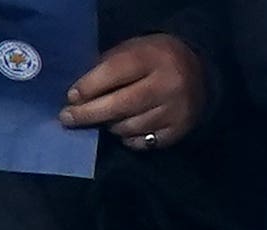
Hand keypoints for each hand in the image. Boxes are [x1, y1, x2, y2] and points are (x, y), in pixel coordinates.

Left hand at [60, 34, 204, 149]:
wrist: (199, 72)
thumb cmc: (152, 61)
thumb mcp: (132, 50)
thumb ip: (105, 67)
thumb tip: (74, 95)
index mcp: (154, 57)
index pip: (115, 72)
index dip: (89, 86)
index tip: (70, 97)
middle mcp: (168, 83)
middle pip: (119, 105)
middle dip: (88, 114)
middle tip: (67, 118)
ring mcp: (176, 109)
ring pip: (127, 127)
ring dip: (109, 125)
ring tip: (105, 118)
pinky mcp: (178, 130)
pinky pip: (141, 142)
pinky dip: (127, 138)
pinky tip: (126, 128)